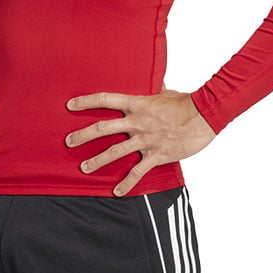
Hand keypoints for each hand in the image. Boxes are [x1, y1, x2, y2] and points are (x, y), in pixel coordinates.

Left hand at [65, 83, 215, 196]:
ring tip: (84, 167)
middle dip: (83, 136)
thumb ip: (155, 90)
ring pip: (115, 152)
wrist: (204, 116)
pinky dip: (126, 183)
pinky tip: (117, 191)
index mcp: (137, 104)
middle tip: (68, 142)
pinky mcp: (156, 155)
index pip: (106, 100)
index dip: (86, 102)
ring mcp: (145, 140)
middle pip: (103, 129)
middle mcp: (137, 122)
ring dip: (97, 160)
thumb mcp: (166, 92)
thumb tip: (154, 80)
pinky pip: (138, 172)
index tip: (70, 105)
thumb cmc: (186, 103)